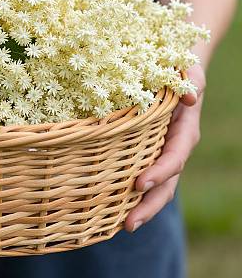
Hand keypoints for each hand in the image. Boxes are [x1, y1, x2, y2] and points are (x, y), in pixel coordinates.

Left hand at [125, 64, 204, 231]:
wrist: (173, 74)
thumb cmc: (178, 71)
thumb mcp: (188, 73)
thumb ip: (189, 84)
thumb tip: (190, 99)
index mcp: (184, 132)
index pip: (174, 158)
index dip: (159, 173)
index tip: (139, 183)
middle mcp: (172, 148)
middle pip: (166, 185)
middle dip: (148, 206)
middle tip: (128, 224)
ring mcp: (159, 153)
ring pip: (154, 187)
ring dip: (138, 207)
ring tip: (120, 226)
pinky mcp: (145, 152)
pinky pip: (139, 173)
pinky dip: (128, 192)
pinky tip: (108, 205)